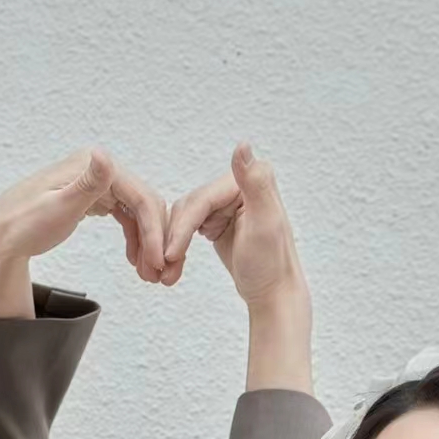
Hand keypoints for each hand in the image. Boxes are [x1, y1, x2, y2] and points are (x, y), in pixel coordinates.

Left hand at [0, 147, 169, 286]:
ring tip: (148, 272)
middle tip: (157, 273)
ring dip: (145, 241)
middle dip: (154, 239)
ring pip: (135, 211)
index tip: (159, 261)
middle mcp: (97, 168)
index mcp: (92, 165)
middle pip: (142, 203)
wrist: (0, 238)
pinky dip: (132, 236)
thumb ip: (87, 183)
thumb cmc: (24, 225)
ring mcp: (94, 183)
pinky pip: (122, 215)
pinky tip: (135, 258)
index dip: (154, 231)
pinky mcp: (90, 198)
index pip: (139, 197)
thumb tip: (103, 154)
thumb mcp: (59, 207)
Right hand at [161, 143, 304, 303]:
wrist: (273, 293)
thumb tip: (242, 145)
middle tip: (165, 264)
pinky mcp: (219, 219)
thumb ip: (255, 182)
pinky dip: (179, 242)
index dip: (184, 226)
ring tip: (168, 267)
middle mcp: (240, 186)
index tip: (170, 253)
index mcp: (252, 181)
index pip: (204, 199)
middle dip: (176, 236)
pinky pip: (188, 225)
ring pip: (186, 215)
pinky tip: (175, 260)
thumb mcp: (264, 223)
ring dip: (174, 241)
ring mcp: (228, 203)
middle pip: (192, 205)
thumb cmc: (271, 265)